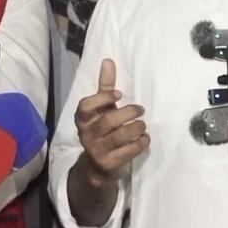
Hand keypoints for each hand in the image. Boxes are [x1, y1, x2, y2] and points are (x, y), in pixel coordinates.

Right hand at [74, 59, 148, 181]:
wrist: (98, 166)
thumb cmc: (103, 130)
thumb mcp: (102, 109)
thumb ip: (105, 87)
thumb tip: (108, 60)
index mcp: (82, 119)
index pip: (85, 106)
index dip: (103, 98)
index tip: (120, 94)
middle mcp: (86, 135)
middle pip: (108, 121)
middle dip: (128, 113)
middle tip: (141, 109)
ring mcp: (96, 151)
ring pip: (120, 136)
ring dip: (137, 128)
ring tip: (143, 125)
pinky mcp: (108, 164)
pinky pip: (128, 152)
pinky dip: (140, 143)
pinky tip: (145, 138)